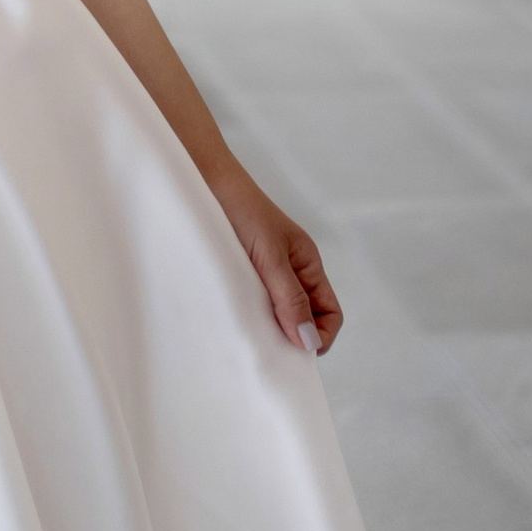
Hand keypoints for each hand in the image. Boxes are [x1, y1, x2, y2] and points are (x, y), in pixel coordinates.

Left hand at [208, 159, 343, 356]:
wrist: (202, 178)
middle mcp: (290, 271)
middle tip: (266, 349)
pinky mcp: (239, 273)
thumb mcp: (270, 256)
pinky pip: (251, 304)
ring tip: (246, 333)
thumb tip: (309, 342)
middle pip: (304, 318)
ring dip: (265, 328)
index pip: (329, 313)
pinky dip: (246, 316)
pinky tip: (231, 318)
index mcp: (307, 264)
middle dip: (291, 338)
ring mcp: (264, 273)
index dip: (319, 337)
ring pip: (276, 314)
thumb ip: (290, 298)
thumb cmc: (241, 209)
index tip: (293, 351)